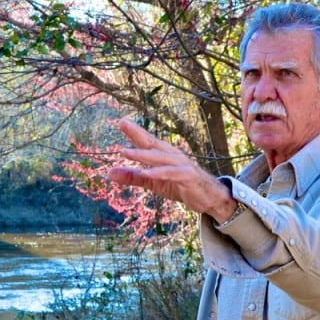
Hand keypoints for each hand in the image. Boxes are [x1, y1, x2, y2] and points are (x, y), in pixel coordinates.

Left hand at [107, 118, 237, 222]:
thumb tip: (109, 173)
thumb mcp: (154, 183)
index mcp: (164, 155)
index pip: (147, 141)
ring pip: (160, 158)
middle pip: (153, 143)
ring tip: (126, 152)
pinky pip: (172, 174)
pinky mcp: (189, 177)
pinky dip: (160, 173)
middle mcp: (173, 156)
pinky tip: (148, 173)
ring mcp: (182, 165)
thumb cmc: (181, 186)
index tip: (120, 121)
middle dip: (138, 133)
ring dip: (143, 154)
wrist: (210, 198)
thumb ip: (133, 177)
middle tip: (122, 123)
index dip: (134, 132)